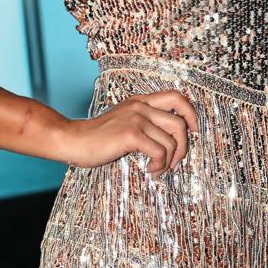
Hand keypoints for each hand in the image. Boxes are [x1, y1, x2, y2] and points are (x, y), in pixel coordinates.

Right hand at [58, 90, 199, 179]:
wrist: (73, 140)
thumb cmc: (98, 136)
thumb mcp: (124, 120)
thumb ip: (144, 121)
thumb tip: (170, 138)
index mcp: (141, 101)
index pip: (176, 97)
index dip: (191, 113)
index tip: (194, 131)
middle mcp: (141, 105)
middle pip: (180, 123)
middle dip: (184, 146)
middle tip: (174, 161)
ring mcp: (136, 118)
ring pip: (172, 142)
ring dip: (169, 162)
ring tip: (158, 169)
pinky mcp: (131, 134)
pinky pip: (160, 152)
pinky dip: (160, 166)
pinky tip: (150, 171)